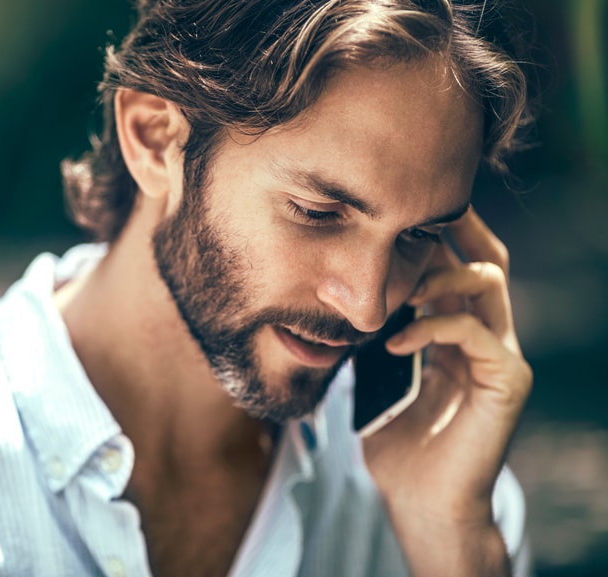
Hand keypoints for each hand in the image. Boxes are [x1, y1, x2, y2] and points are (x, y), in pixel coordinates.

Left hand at [361, 207, 531, 575]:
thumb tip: (340, 302)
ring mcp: (501, 357)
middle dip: (453, 232)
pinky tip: (394, 343)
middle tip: (411, 216)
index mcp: (460, 335)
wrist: (421, 501)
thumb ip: (376, 340)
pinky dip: (431, 327)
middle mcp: (487, 338)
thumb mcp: (380, 380)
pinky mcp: (507, 380)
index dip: (437, 239)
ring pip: (486, 284)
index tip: (396, 218)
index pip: (460, 268)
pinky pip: (473, 331)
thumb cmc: (398, 446)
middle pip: (486, 261)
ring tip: (395, 290)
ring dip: (438, 276)